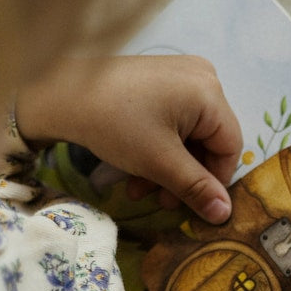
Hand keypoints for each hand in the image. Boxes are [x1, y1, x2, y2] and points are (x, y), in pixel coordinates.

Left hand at [15, 54, 241, 223]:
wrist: (61, 93)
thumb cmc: (116, 124)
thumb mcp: (160, 162)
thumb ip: (196, 188)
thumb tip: (224, 214)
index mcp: (209, 92)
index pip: (230, 146)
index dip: (215, 181)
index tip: (195, 206)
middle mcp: (202, 77)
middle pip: (208, 141)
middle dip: (184, 176)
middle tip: (163, 202)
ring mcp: (179, 76)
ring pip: (187, 136)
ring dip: (168, 169)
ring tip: (141, 190)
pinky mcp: (158, 80)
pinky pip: (172, 122)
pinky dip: (158, 148)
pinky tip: (136, 170)